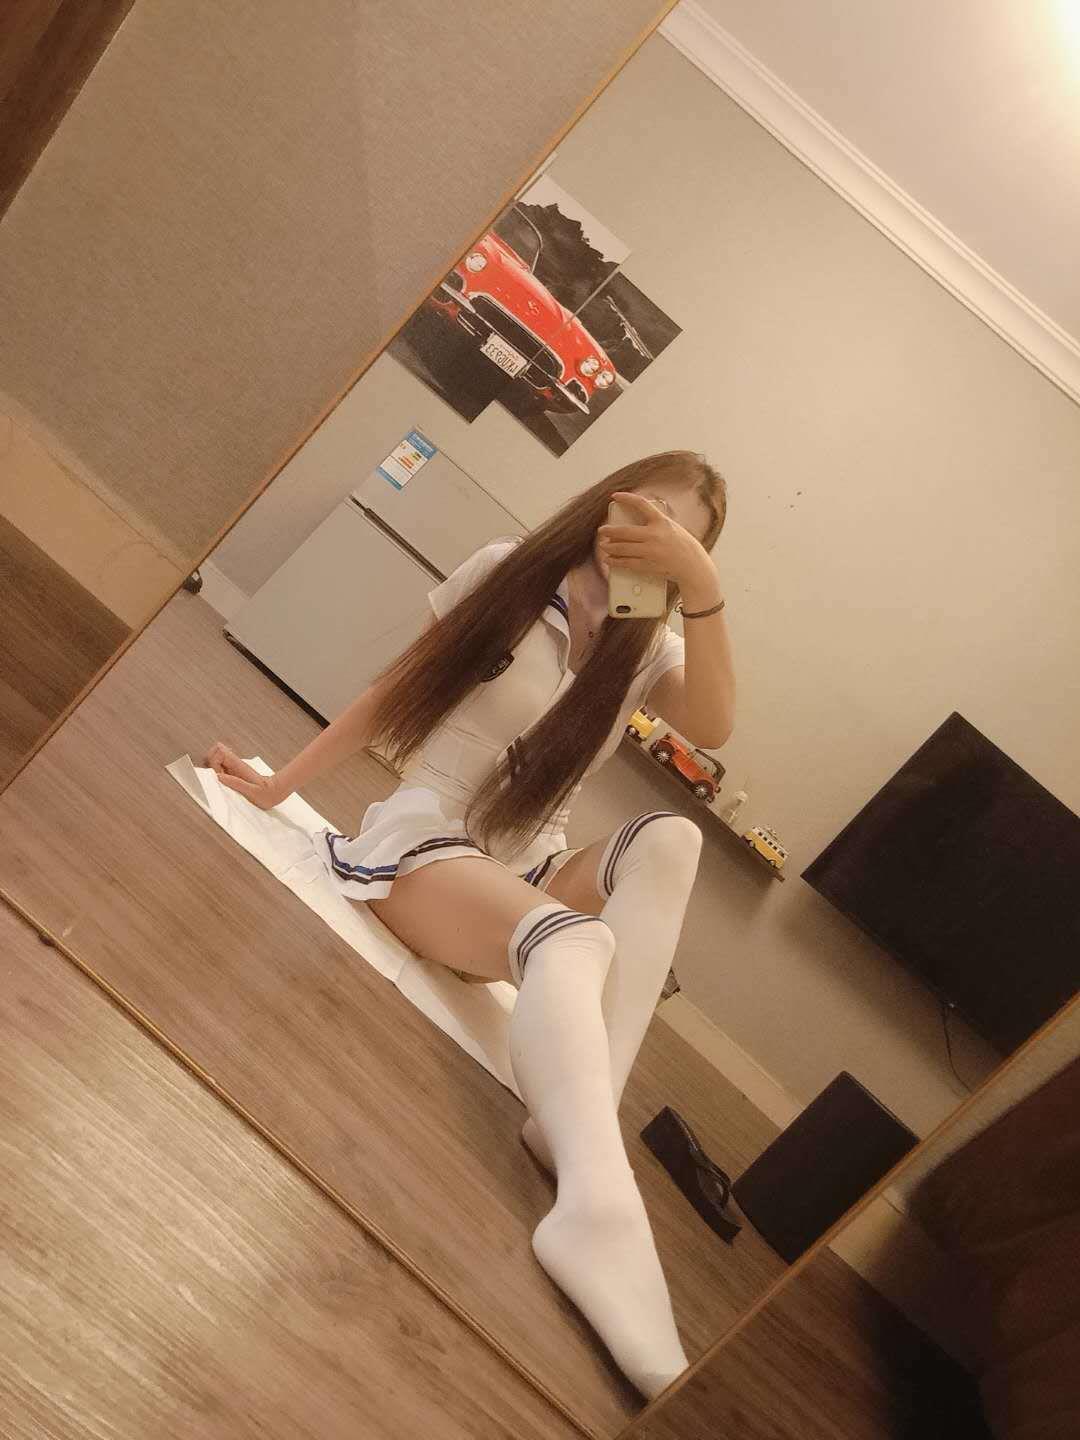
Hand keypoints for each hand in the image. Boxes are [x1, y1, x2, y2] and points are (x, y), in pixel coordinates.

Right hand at [204, 742, 285, 809]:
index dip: (214, 762)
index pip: (219, 751)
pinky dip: (216, 772)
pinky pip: (219, 766)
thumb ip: (237, 783)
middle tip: (217, 776)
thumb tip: (219, 776)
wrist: (275, 792)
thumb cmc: (266, 794)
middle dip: (210, 762)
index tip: (219, 775)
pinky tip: (223, 781)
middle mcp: (234, 763)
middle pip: (215, 751)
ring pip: (215, 758)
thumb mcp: (253, 792)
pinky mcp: (233, 772)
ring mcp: (233, 766)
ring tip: (220, 779)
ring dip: (212, 767)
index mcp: (238, 765)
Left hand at [598, 491, 720, 607]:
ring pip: (622, 548)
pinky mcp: (648, 565)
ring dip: (609, 547)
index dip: (626, 498)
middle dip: (609, 531)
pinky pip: (626, 563)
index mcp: (661, 522)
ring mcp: (650, 551)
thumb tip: (635, 521)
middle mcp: (654, 535)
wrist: (693, 566)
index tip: (615, 496)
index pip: (641, 504)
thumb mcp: (672, 527)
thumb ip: (656, 523)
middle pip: (624, 531)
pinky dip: (615, 562)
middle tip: (602, 531)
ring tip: (603, 546)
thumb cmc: (683, 545)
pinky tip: (609, 560)